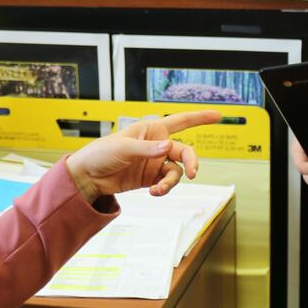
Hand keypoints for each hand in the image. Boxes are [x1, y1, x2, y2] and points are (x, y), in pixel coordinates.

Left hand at [64, 109, 221, 202]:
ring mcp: (155, 163)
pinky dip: (164, 189)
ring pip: (177, 171)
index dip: (199, 117)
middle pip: (186, 151)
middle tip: (194, 173)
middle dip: (192, 161)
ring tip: (158, 189)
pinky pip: (167, 183)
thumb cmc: (102, 153)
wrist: (89, 177)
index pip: (181, 121)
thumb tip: (168, 148)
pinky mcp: (151, 179)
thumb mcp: (123, 148)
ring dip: (171, 182)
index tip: (218, 115)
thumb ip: (147, 149)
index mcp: (152, 129)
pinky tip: (154, 192)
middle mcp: (158, 145)